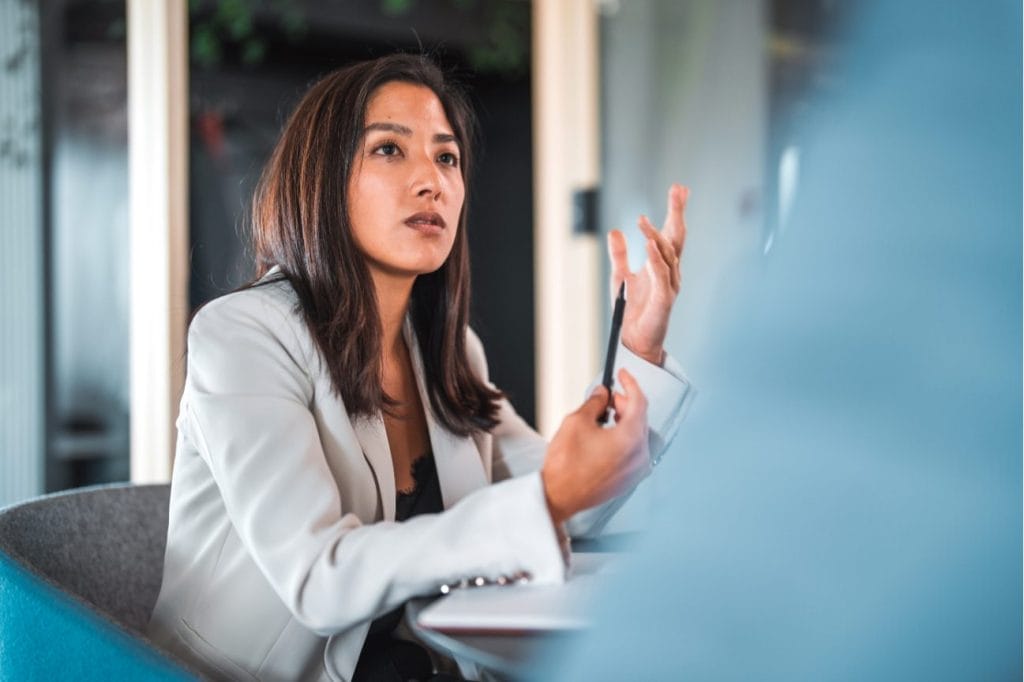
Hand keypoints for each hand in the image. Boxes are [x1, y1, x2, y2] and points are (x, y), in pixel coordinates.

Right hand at [541, 369, 648, 524]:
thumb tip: (602, 393)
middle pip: (640, 418)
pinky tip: (606, 434)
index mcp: (630, 438)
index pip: (639, 401)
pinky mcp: (629, 479)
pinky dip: (623, 437)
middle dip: (625, 403)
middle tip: (609, 396)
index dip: (630, 384)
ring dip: (624, 420)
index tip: (623, 374)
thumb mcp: (577, 422)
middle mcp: (640, 454)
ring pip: (637, 435)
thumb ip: (594, 402)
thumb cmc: (566, 463)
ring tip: (605, 414)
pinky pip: (633, 451)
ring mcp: (637, 469)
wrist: (560, 497)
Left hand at [607, 184, 688, 364]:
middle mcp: (670, 272)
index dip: (675, 210)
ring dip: (656, 235)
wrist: (634, 340)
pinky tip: (649, 245)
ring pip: (668, 254)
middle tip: (678, 189)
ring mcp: (670, 285)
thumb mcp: (620, 276)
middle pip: (677, 237)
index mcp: (662, 264)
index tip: (680, 188)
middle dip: (677, 212)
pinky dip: (656, 259)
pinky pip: (661, 275)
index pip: (671, 232)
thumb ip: (619, 254)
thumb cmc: (632, 310)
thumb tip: (615, 230)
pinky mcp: (664, 299)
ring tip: (642, 219)